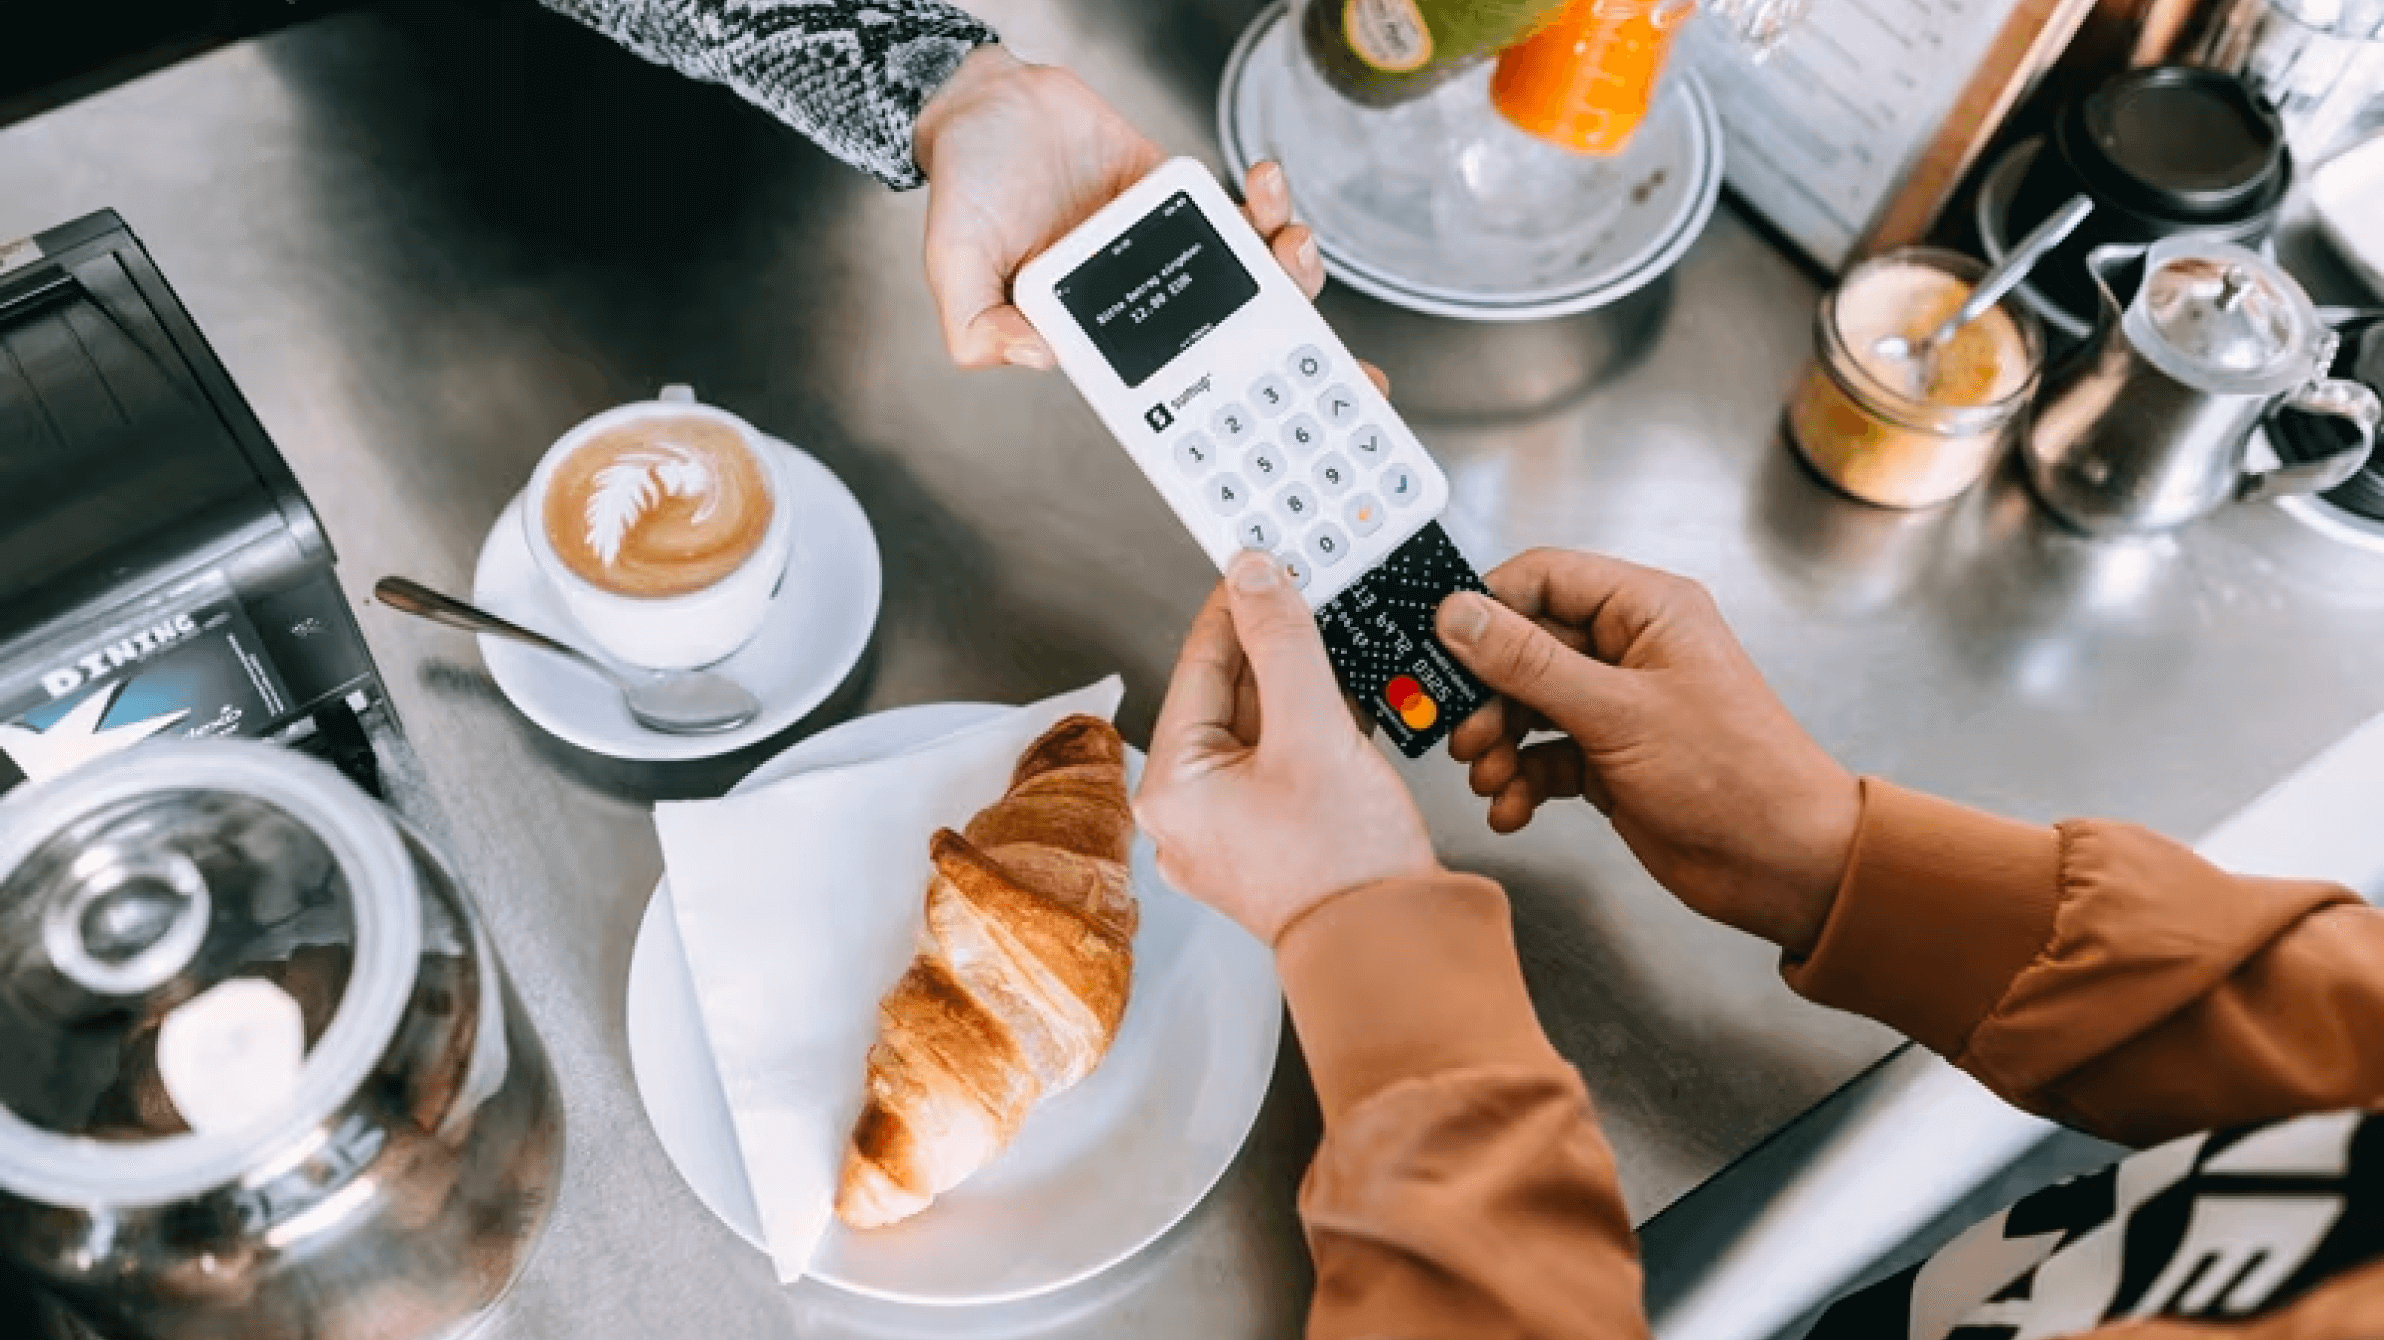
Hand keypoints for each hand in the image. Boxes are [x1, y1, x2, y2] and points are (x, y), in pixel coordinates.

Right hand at [915, 48, 1327, 370]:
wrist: (987, 104)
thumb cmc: (967, 189)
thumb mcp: (953, 265)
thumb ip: (977, 324)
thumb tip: (1038, 356)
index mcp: (1097, 334)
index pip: (1171, 387)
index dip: (1225, 408)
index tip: (1274, 413)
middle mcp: (1143, 300)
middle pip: (1231, 337)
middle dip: (1293, 347)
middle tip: (1332, 353)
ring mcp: (1169, 250)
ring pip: (1249, 276)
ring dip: (1287, 266)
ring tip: (1290, 242)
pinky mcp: (1181, 201)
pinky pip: (1238, 212)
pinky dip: (1265, 202)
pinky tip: (1266, 182)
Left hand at [1137, 552, 1438, 943]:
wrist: (1397, 951)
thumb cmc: (1345, 866)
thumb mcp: (1312, 730)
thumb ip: (1282, 644)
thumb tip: (1253, 576)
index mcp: (1170, 789)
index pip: (1197, 666)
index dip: (1235, 606)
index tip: (1261, 561)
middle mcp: (1188, 815)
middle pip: (1230, 697)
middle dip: (1277, 647)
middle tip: (1311, 592)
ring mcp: (1230, 833)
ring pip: (1264, 730)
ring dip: (1303, 686)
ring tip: (1339, 643)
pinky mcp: (1274, 844)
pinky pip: (1287, 765)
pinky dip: (1317, 730)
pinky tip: (1352, 701)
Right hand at [1434, 550, 1859, 955]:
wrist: (1784, 866)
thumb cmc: (1736, 777)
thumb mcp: (1618, 713)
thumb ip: (1530, 663)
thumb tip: (1461, 616)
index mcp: (1647, 611)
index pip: (1545, 579)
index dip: (1488, 608)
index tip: (1440, 645)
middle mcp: (1630, 650)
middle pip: (1525, 648)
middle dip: (1487, 695)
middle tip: (1461, 733)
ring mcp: (1619, 707)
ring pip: (1527, 706)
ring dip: (1498, 744)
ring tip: (1489, 777)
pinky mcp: (1610, 759)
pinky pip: (1543, 756)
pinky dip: (1520, 781)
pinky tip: (1512, 807)